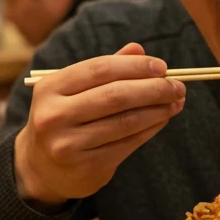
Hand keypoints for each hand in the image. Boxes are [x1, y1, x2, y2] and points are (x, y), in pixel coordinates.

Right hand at [14, 43, 184, 206]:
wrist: (41, 168)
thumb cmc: (65, 119)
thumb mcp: (73, 90)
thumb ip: (105, 69)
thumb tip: (140, 50)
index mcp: (50, 88)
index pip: (100, 69)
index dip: (135, 66)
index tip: (162, 67)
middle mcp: (54, 116)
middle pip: (116, 95)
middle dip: (154, 89)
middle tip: (178, 87)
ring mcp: (69, 144)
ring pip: (126, 121)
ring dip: (158, 110)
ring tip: (175, 102)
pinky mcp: (87, 167)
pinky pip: (128, 143)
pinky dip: (150, 129)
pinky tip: (162, 120)